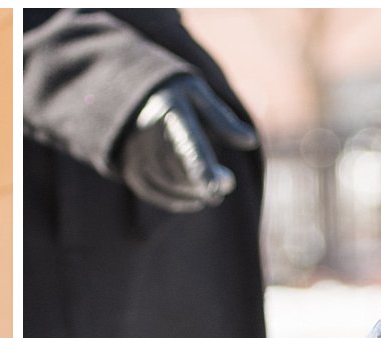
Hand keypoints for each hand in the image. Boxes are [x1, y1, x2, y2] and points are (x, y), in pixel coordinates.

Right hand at [116, 74, 257, 212]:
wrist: (129, 94)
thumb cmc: (175, 95)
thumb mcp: (199, 96)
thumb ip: (223, 120)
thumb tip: (251, 141)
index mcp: (170, 109)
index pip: (189, 144)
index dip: (202, 168)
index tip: (217, 188)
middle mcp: (147, 133)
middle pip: (180, 168)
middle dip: (205, 182)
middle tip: (226, 185)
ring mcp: (135, 152)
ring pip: (168, 182)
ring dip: (192, 192)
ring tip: (214, 194)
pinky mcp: (128, 167)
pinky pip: (153, 191)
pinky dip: (175, 200)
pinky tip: (195, 201)